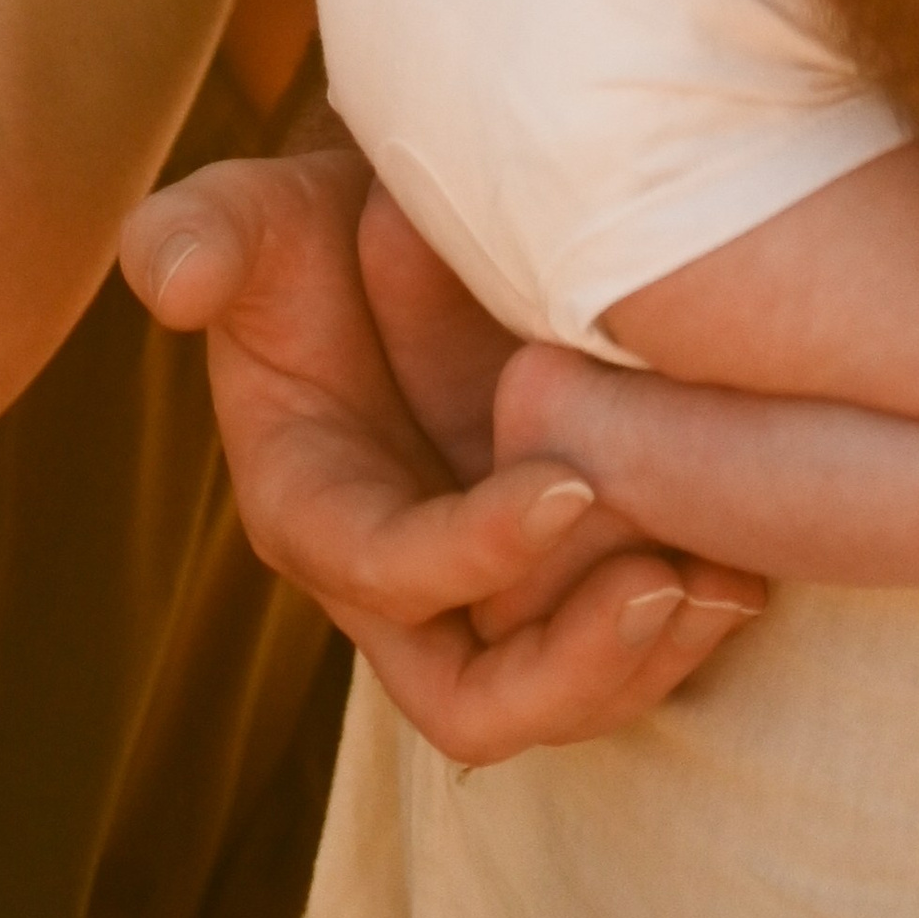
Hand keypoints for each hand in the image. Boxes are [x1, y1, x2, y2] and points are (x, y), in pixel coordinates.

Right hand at [121, 151, 760, 763]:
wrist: (403, 221)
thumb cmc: (315, 223)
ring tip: (724, 572)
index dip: (473, 552)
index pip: (386, 576)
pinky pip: (626, 651)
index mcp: (313, 508)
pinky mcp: (565, 573)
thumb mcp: (244, 214)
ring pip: (568, 698)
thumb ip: (195, 237)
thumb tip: (170, 283)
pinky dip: (690, 621)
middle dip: (573, 664)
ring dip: (649, 654)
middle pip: (481, 703)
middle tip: (664, 575)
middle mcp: (402, 578)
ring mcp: (490, 588)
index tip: (569, 480)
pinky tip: (748, 554)